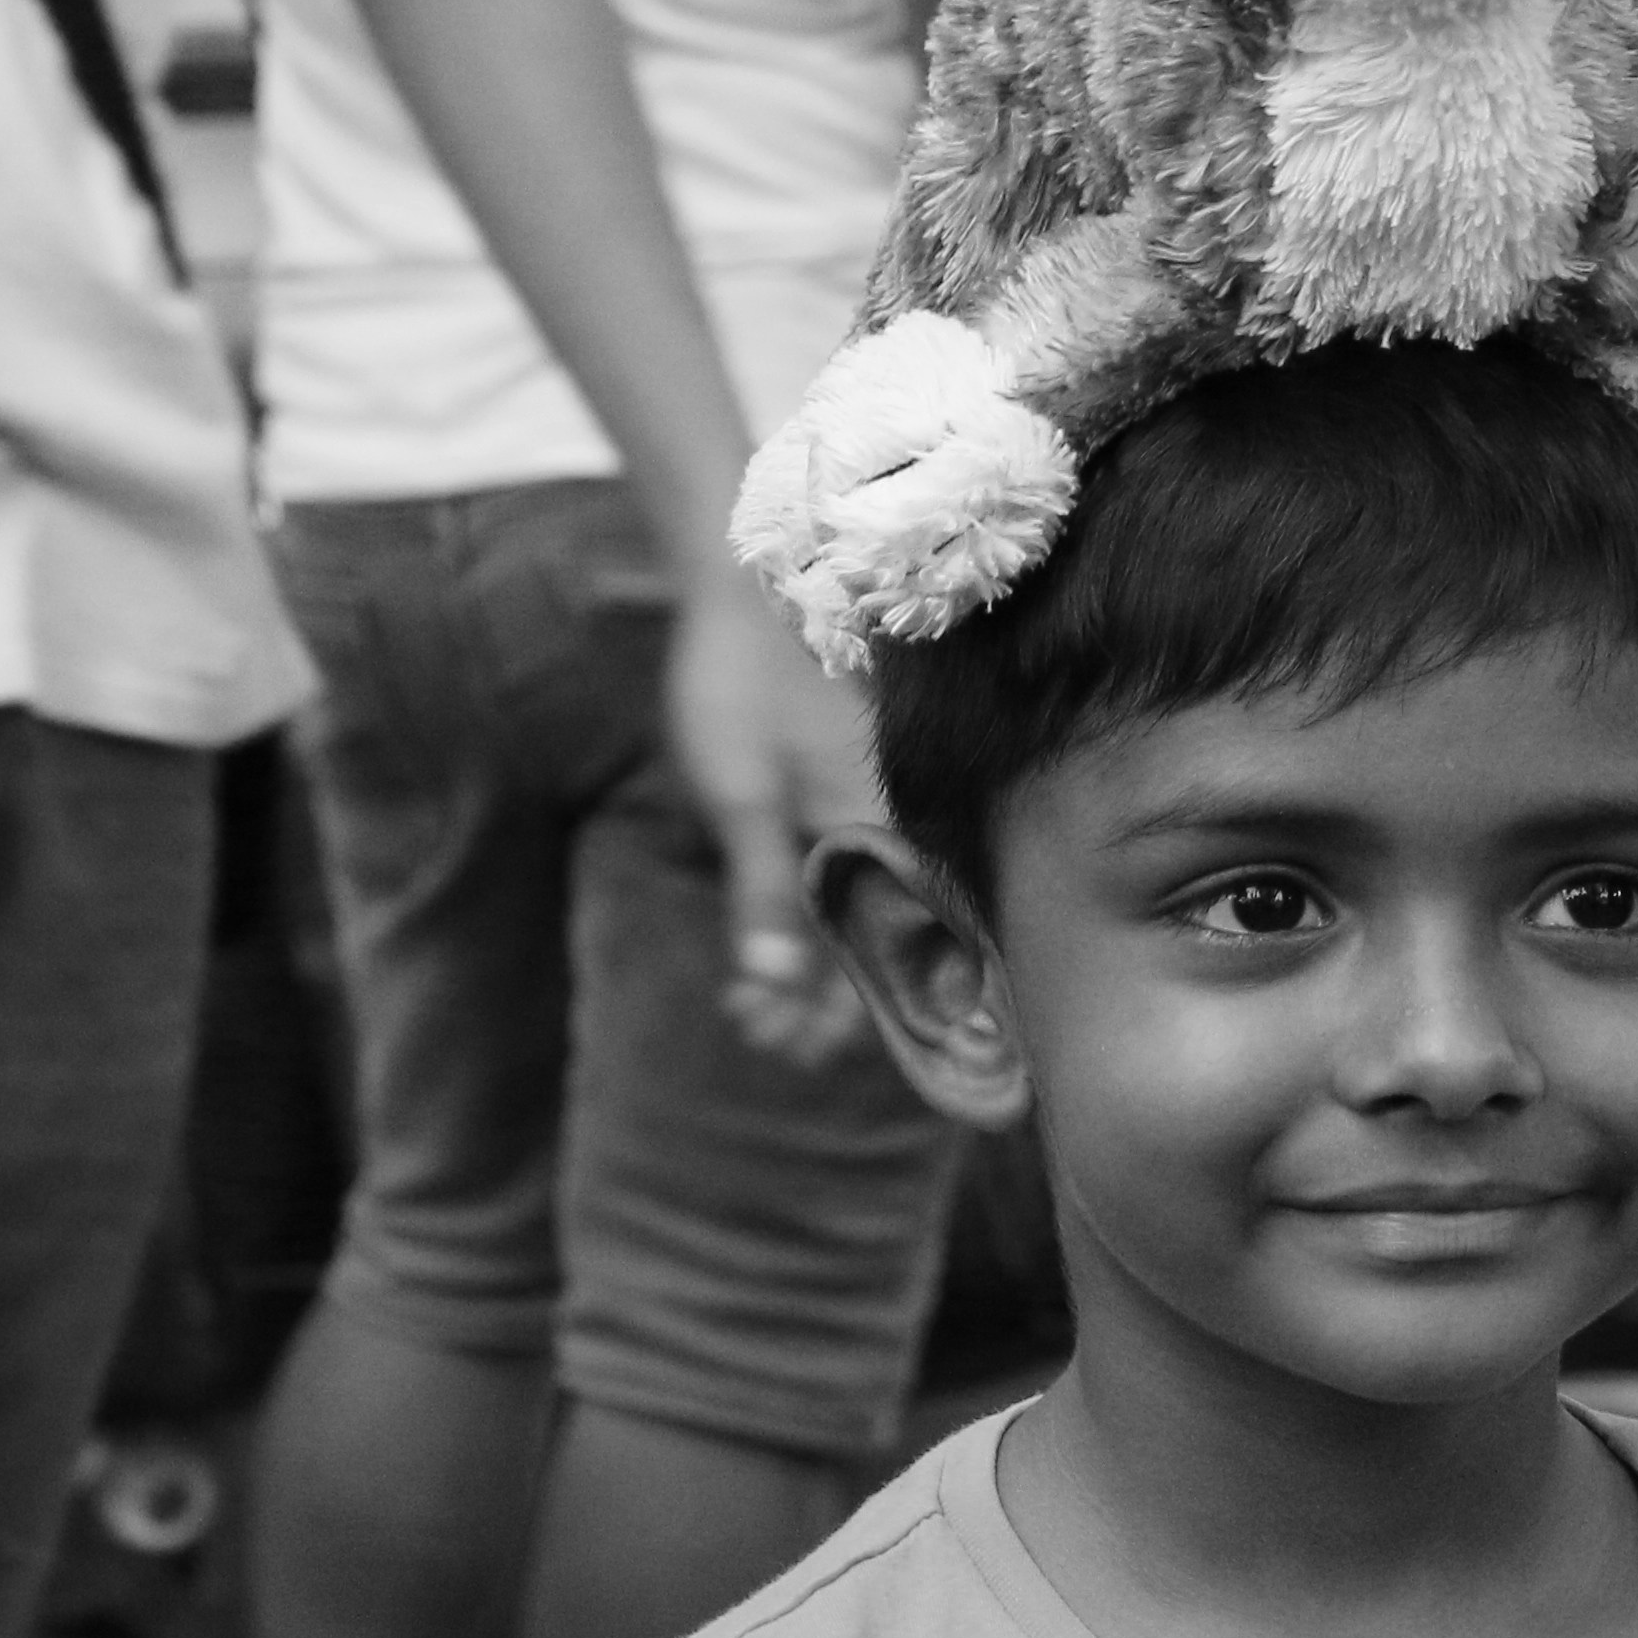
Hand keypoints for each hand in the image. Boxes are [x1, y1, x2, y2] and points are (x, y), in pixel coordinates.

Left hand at [661, 574, 879, 1063]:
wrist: (744, 584)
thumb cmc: (741, 684)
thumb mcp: (740, 797)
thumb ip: (760, 893)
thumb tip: (774, 986)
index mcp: (886, 830)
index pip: (896, 950)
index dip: (851, 1011)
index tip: (799, 1052)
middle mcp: (894, 826)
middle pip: (880, 940)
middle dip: (822, 1002)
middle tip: (763, 1040)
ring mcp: (869, 810)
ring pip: (856, 913)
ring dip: (807, 970)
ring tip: (750, 1012)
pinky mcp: (840, 796)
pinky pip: (838, 877)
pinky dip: (804, 922)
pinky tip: (764, 954)